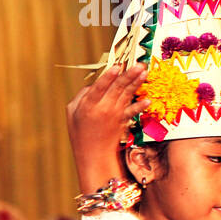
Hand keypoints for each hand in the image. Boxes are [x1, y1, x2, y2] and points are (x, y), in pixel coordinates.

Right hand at [65, 64, 147, 192]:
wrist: (93, 154)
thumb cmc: (80, 132)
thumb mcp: (72, 113)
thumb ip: (82, 96)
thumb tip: (95, 83)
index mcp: (88, 106)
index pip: (98, 88)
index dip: (108, 77)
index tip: (117, 67)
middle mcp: (102, 109)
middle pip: (117, 88)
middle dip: (128, 75)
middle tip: (139, 64)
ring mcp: (114, 115)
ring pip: (127, 94)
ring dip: (136, 82)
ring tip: (144, 71)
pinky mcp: (123, 121)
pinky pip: (132, 111)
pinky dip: (140, 106)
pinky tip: (148, 100)